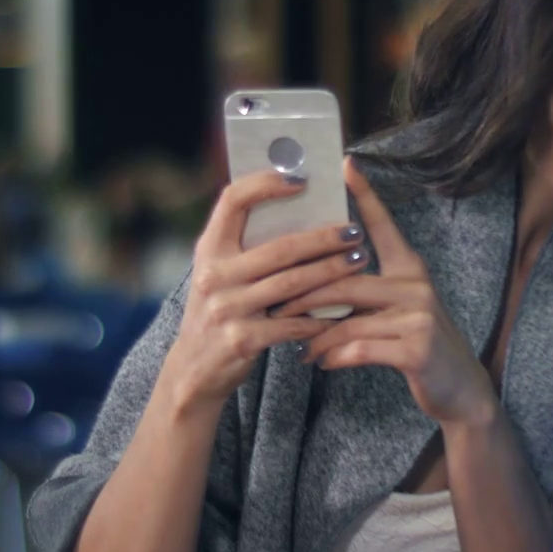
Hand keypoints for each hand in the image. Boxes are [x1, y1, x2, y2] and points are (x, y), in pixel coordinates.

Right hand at [162, 170, 370, 407]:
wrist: (192, 371)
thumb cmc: (215, 313)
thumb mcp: (216, 275)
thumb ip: (242, 248)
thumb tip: (296, 212)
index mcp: (209, 250)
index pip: (233, 200)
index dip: (267, 183)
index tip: (302, 180)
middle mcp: (215, 275)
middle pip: (280, 247)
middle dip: (324, 238)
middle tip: (355, 231)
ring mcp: (227, 308)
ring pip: (293, 284)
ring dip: (332, 271)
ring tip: (360, 260)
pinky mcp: (242, 339)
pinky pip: (293, 325)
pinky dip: (321, 318)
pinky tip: (344, 311)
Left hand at [276, 159, 497, 426]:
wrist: (459, 387)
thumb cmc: (416, 344)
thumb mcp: (396, 309)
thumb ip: (365, 292)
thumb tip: (313, 282)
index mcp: (409, 268)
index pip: (383, 225)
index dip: (366, 194)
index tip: (345, 165)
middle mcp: (416, 285)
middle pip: (345, 279)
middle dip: (304, 295)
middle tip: (275, 306)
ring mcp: (419, 317)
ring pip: (348, 319)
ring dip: (315, 335)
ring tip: (297, 346)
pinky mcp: (417, 350)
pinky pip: (360, 348)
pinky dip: (334, 357)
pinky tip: (321, 363)